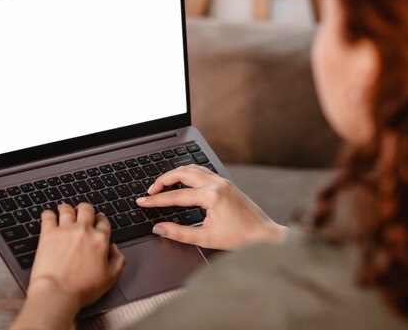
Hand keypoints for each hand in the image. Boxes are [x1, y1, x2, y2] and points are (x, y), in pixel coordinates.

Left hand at [28, 203, 124, 309]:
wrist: (58, 292)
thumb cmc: (82, 288)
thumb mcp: (110, 279)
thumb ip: (118, 261)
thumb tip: (114, 249)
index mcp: (100, 240)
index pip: (103, 221)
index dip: (101, 219)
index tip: (97, 220)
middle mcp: (84, 230)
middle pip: (86, 209)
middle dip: (85, 209)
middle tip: (81, 212)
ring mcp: (65, 229)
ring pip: (67, 209)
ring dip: (66, 208)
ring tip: (64, 210)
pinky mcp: (48, 233)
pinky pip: (47, 215)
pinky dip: (48, 214)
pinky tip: (48, 216)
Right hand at [137, 165, 287, 249]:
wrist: (265, 236)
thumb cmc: (241, 238)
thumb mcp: (207, 238)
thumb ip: (179, 233)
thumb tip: (159, 228)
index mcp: (211, 196)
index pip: (175, 196)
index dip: (155, 200)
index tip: (142, 202)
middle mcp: (216, 183)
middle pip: (181, 172)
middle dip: (162, 180)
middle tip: (150, 191)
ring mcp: (222, 180)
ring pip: (191, 168)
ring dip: (174, 174)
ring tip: (162, 185)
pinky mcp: (225, 182)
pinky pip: (201, 170)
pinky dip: (187, 173)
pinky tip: (181, 181)